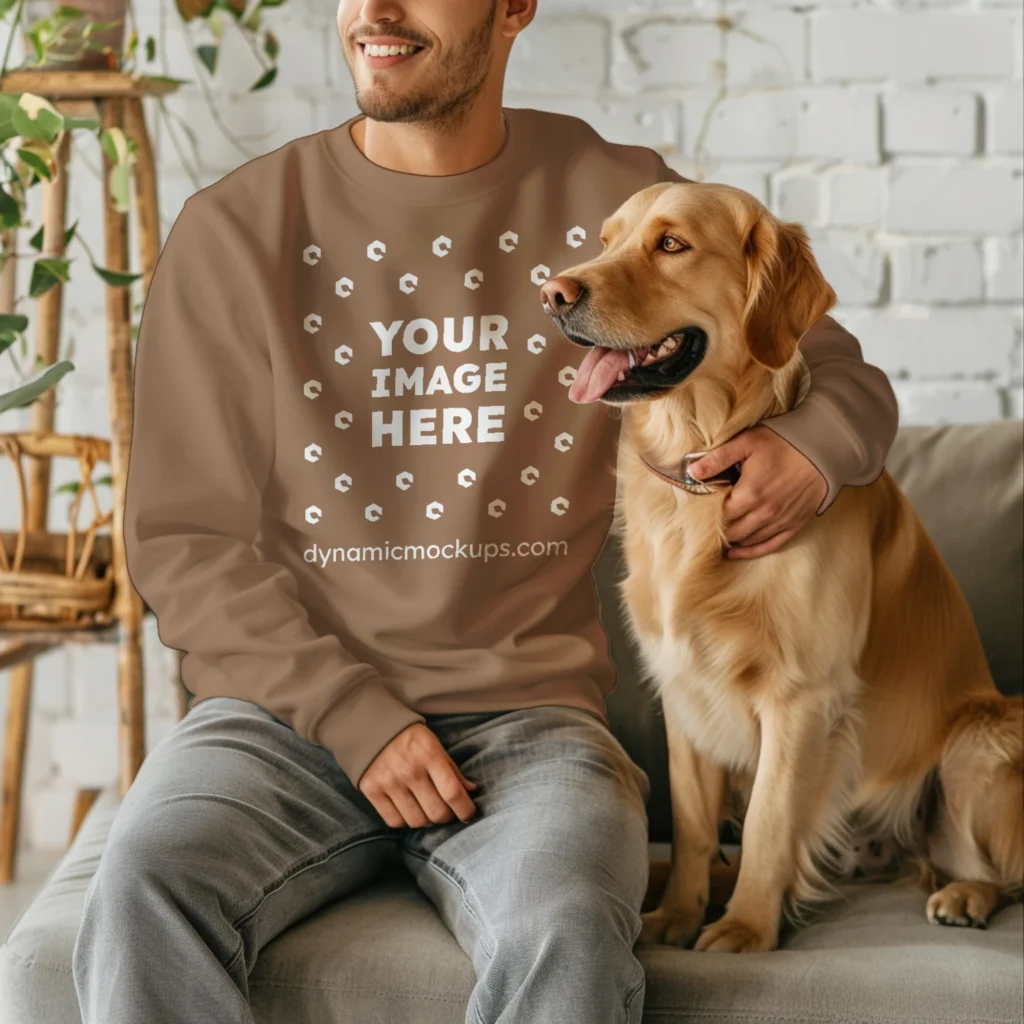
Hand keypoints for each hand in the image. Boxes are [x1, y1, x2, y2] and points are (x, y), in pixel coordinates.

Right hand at [359, 722, 478, 827]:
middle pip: (436, 812)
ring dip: (425, 820)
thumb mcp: (434, 745)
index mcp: (429, 755)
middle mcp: (410, 771)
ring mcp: (389, 782)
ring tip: (425, 808)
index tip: (468, 813)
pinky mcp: (372, 791)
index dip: (465, 809)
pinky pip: (395, 821)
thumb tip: (470, 790)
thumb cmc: (409, 738)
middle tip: (445, 809)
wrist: (370, 727)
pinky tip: (407, 808)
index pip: (452, 792)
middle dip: (445, 816)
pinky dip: (404, 820)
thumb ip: (452, 769)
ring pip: (417, 821)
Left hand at [687, 425, 826, 559]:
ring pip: (748, 540)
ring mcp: (781, 521)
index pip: (718, 515)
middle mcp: (765, 513)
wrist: (826, 447)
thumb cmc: (785, 442)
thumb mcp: (747, 442)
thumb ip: (717, 458)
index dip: (706, 514)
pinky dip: (751, 551)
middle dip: (717, 528)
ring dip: (732, 539)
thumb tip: (691, 471)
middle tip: (705, 523)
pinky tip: (737, 551)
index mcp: (750, 494)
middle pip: (731, 531)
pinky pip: (769, 545)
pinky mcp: (795, 524)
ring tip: (718, 535)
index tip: (699, 509)